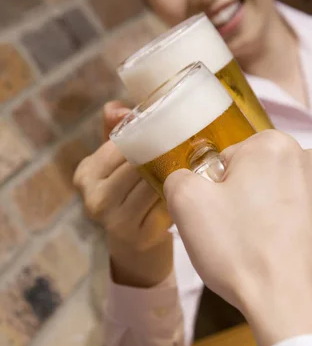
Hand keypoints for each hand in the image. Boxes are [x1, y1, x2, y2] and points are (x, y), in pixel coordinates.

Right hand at [74, 101, 172, 286]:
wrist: (134, 237)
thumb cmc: (127, 188)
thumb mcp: (116, 158)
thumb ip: (116, 129)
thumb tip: (118, 108)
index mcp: (85, 174)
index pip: (120, 146)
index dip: (145, 135)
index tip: (168, 125)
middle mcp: (95, 200)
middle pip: (137, 166)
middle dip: (162, 152)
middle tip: (187, 140)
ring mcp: (116, 222)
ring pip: (153, 184)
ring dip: (173, 173)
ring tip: (191, 160)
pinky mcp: (140, 236)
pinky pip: (165, 205)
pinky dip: (177, 194)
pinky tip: (188, 187)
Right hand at [164, 131, 311, 345]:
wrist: (293, 306)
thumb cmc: (241, 252)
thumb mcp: (186, 205)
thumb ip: (180, 177)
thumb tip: (190, 179)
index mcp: (273, 146)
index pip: (231, 159)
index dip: (217, 189)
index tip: (220, 216)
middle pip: (262, 175)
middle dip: (247, 198)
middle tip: (237, 234)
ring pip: (287, 196)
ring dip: (272, 214)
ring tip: (261, 248)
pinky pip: (309, 220)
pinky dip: (296, 233)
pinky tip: (284, 257)